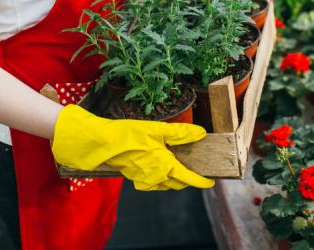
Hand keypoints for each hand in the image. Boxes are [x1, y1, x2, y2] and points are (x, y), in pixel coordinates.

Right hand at [51, 104, 214, 190]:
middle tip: (194, 167)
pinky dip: (160, 177)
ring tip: (177, 164)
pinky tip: (157, 163)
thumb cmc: (129, 134)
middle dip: (188, 178)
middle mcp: (156, 177)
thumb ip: (181, 133)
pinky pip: (153, 182)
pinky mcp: (135, 178)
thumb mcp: (158, 129)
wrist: (102, 143)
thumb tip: (200, 133)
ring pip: (165, 184)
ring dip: (174, 178)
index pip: (188, 178)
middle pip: (178, 182)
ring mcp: (144, 180)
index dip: (201, 181)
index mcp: (164, 166)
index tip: (211, 181)